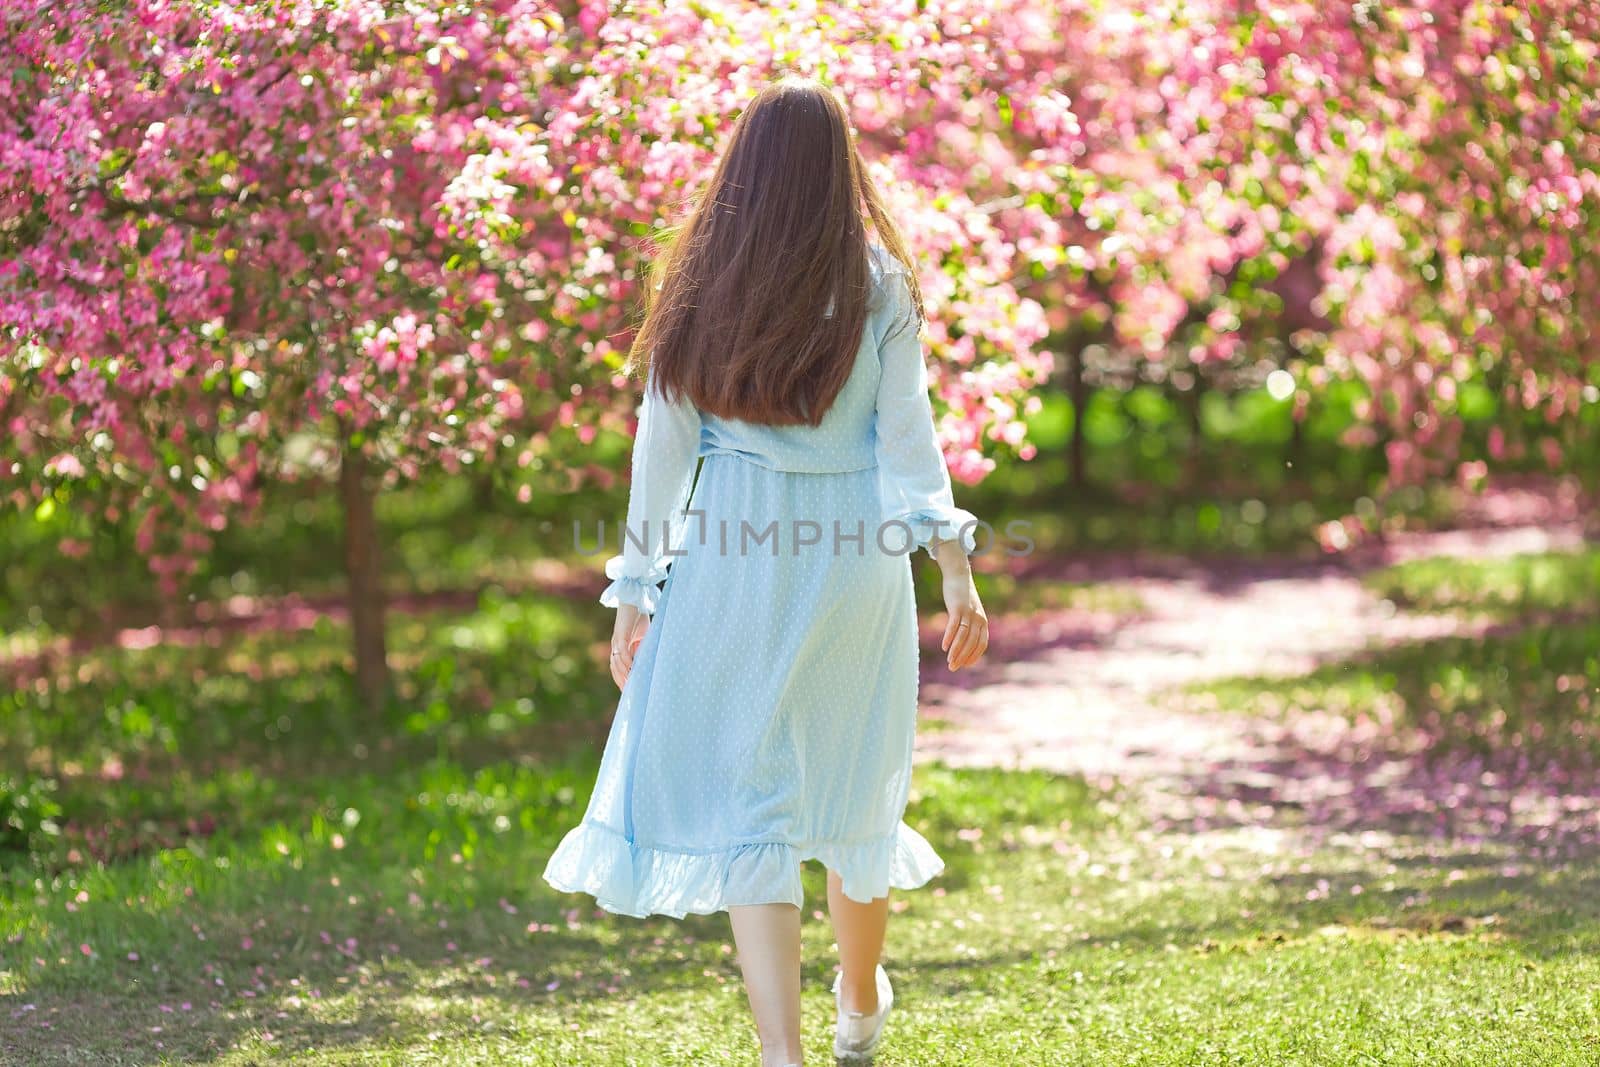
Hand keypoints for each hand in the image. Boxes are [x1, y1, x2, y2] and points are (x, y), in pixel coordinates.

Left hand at [610, 605, 649, 689]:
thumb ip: (641, 648)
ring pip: (617, 661)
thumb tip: (646, 661)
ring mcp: (617, 640)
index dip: (621, 678)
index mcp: (619, 646)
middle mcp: (615, 645)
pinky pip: (623, 651)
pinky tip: (631, 669)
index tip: (627, 690)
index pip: (617, 666)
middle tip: (627, 693)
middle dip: (620, 680)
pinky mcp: (621, 634)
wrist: (634, 599)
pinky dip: (627, 661)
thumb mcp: (642, 636)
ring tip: (629, 684)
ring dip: (623, 674)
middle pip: (614, 667)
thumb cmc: (638, 616)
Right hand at [934, 542, 988, 670]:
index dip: (973, 656)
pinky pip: (954, 625)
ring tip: (949, 662)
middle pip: (971, 643)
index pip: (981, 645)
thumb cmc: (962, 597)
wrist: (959, 575)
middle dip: (962, 657)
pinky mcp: (958, 607)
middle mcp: (979, 619)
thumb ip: (969, 626)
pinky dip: (950, 637)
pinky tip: (944, 647)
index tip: (964, 665)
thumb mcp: (969, 613)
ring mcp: (969, 613)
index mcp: (983, 622)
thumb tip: (963, 643)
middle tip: (953, 668)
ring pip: (963, 637)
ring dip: (956, 651)